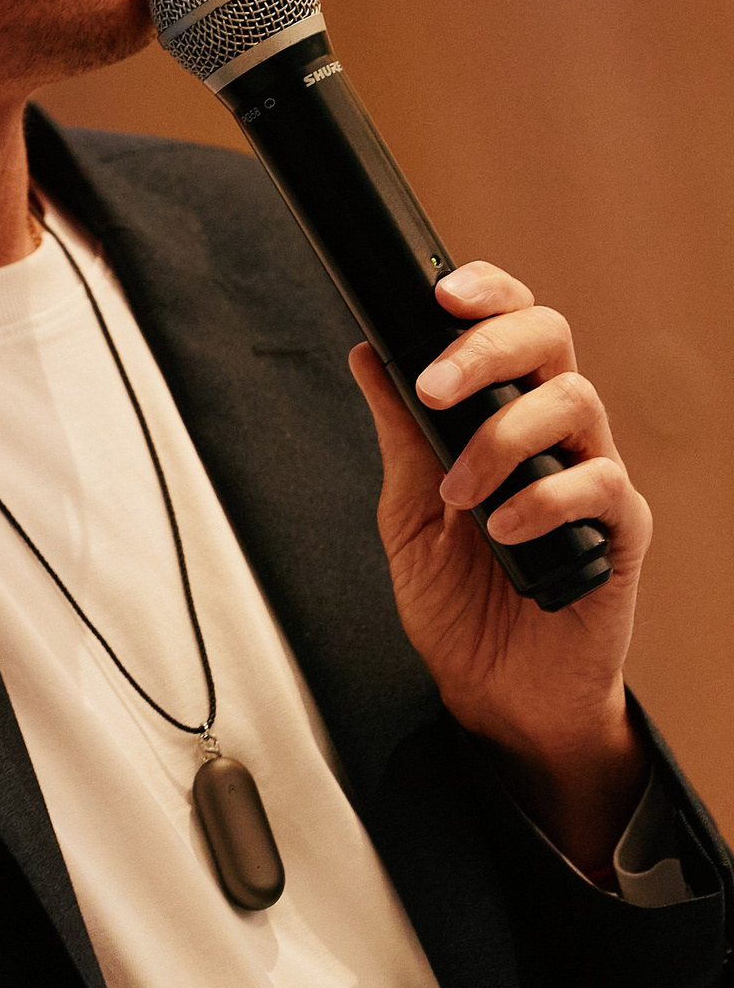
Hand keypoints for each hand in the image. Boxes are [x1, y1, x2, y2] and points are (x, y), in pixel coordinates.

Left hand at [348, 261, 651, 879]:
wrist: (496, 694)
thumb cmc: (462, 606)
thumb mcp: (406, 515)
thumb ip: (400, 436)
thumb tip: (369, 356)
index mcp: (507, 417)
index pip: (512, 327)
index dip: (486, 295)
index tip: (440, 292)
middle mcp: (557, 435)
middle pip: (551, 340)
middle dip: (488, 350)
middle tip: (435, 389)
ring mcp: (592, 476)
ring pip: (575, 403)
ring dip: (502, 440)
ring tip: (459, 496)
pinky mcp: (619, 530)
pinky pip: (598, 485)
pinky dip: (542, 500)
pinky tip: (503, 529)